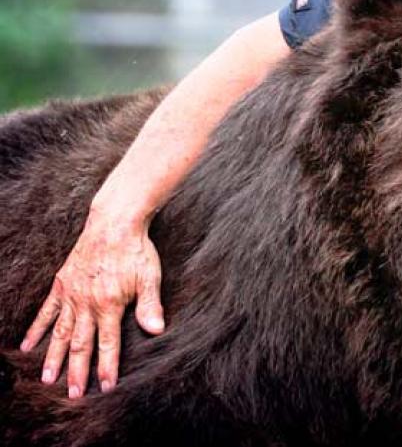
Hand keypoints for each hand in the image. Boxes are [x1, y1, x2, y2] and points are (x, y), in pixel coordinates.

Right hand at [20, 205, 163, 397]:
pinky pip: (46, 311)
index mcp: (110, 304)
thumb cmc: (136, 250)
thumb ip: (151, 305)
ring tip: (48, 378)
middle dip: (77, 371)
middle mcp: (87, 303)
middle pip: (80, 344)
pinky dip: (37, 329)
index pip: (108, 343)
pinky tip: (27, 345)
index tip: (104, 387)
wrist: (115, 223)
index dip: (106, 367)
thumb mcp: (150, 277)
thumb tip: (157, 330)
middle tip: (72, 395)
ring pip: (60, 332)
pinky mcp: (62, 283)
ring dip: (54, 357)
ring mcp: (72, 294)